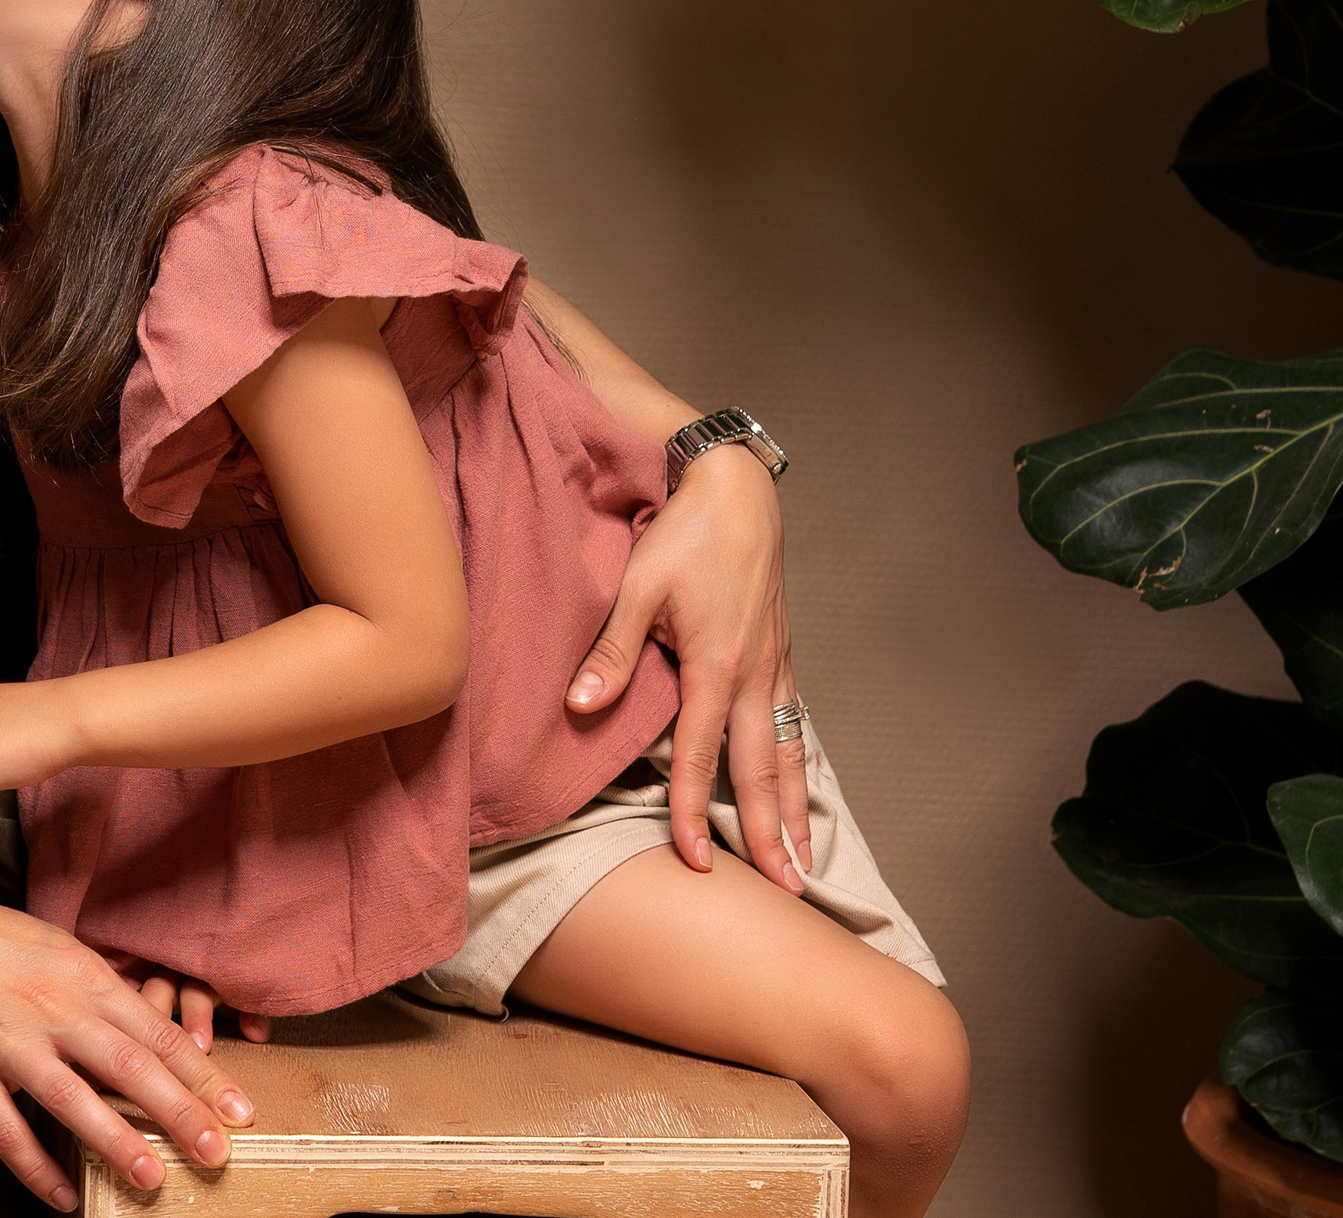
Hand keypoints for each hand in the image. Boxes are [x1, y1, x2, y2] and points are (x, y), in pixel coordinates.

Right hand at [0, 866, 256, 1210]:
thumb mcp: (56, 948)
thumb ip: (100, 991)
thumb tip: (151, 1030)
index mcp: (82, 977)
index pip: (154, 1032)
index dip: (201, 1074)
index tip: (239, 1109)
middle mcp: (52, 1010)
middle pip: (128, 1068)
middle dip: (179, 1113)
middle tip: (217, 1151)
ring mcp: (7, 1043)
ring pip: (72, 1101)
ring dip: (116, 1143)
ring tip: (152, 1178)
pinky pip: (6, 1130)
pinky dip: (36, 1167)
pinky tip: (63, 1197)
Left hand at [565, 451, 808, 892]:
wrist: (736, 490)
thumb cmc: (683, 534)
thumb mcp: (637, 586)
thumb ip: (612, 653)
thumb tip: (578, 709)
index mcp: (714, 665)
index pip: (699, 757)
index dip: (692, 813)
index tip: (695, 864)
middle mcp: (753, 675)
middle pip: (759, 771)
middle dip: (769, 835)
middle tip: (785, 892)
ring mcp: (775, 665)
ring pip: (787, 753)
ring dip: (794, 810)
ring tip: (804, 862)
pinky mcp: (783, 653)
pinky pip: (794, 723)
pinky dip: (800, 766)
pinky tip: (801, 791)